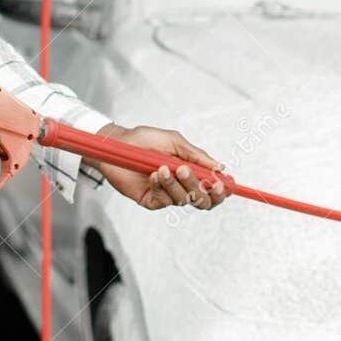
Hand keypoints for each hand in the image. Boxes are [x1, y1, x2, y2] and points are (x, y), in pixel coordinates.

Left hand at [85, 123, 228, 211]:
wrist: (118, 144)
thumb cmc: (145, 140)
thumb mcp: (174, 142)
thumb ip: (197, 155)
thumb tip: (220, 167)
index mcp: (192, 172)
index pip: (214, 189)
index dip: (221, 191)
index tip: (220, 183)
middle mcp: (182, 186)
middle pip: (203, 200)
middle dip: (197, 187)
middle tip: (183, 170)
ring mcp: (167, 195)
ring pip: (183, 200)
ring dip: (174, 184)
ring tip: (160, 167)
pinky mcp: (151, 200)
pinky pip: (163, 201)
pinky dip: (160, 187)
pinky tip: (152, 175)